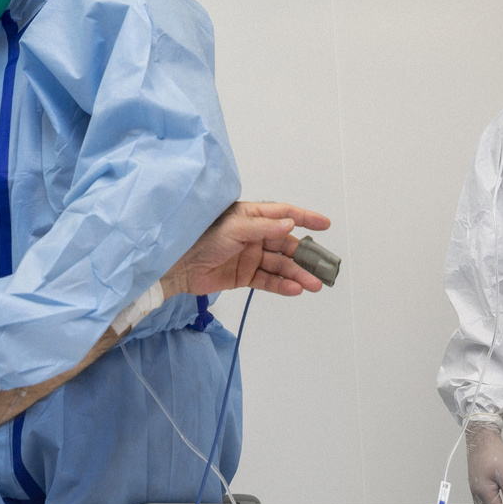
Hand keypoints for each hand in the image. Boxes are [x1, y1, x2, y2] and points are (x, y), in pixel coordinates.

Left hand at [162, 200, 331, 298]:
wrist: (178, 266)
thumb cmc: (200, 238)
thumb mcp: (234, 229)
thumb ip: (263, 227)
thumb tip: (289, 224)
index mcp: (251, 217)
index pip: (284, 214)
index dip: (305, 218)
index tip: (324, 225)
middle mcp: (254, 235)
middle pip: (286, 245)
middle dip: (305, 256)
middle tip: (323, 267)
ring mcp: (251, 256)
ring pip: (281, 265)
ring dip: (297, 274)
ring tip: (312, 285)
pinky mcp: (245, 276)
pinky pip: (269, 280)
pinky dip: (282, 285)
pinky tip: (294, 289)